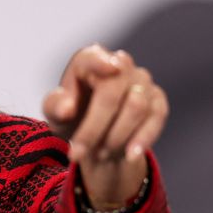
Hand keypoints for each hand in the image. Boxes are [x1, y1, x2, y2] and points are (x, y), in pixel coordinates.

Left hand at [42, 44, 168, 208]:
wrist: (96, 137)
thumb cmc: (72, 116)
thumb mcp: (55, 114)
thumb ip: (54, 107)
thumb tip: (66, 109)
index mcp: (88, 60)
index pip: (92, 57)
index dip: (101, 62)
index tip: (110, 68)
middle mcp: (119, 64)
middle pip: (111, 93)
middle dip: (93, 128)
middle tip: (77, 153)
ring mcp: (141, 80)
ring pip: (136, 106)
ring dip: (116, 136)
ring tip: (99, 154)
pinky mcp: (157, 99)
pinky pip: (156, 117)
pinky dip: (143, 138)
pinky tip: (129, 155)